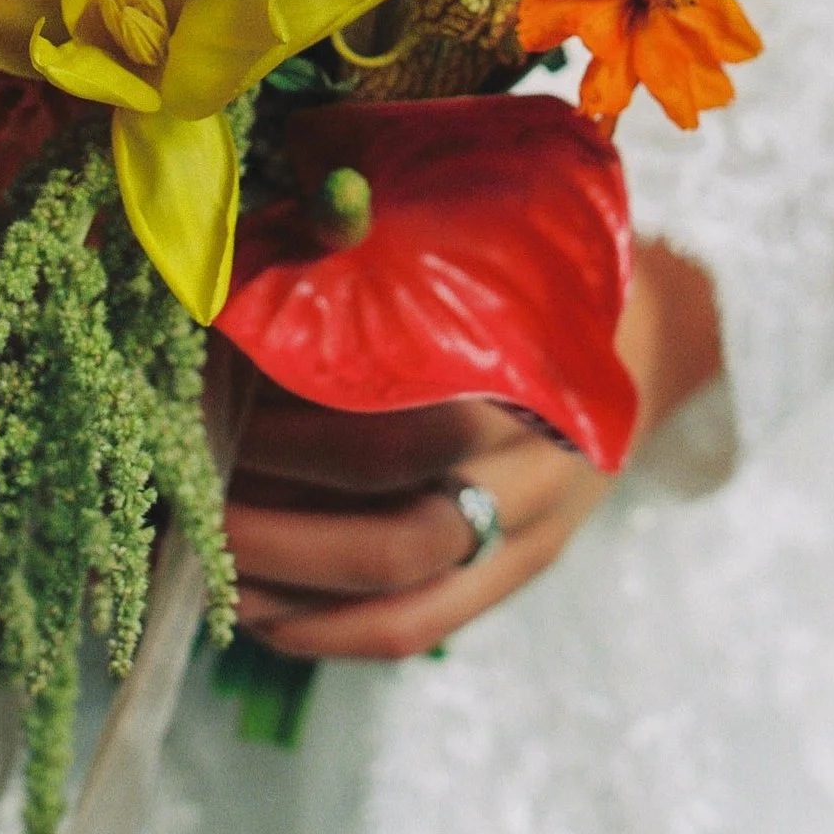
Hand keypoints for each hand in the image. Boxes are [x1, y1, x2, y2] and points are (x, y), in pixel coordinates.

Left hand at [224, 237, 721, 660]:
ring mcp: (531, 527)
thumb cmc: (532, 265)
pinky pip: (416, 628)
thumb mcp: (477, 229)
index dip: (298, 407)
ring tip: (198, 548)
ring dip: (286, 575)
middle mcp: (535, 460)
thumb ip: (391, 221)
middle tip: (186, 473)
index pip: (408, 409)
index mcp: (527, 365)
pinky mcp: (517, 572)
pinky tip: (252, 609)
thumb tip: (301, 201)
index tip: (211, 384)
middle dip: (275, 501)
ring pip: (398, 583)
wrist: (647, 330)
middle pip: (394, 509)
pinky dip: (324, 631)